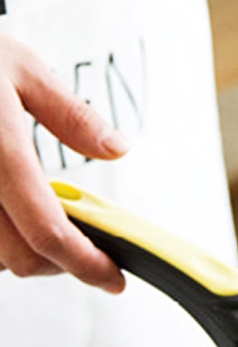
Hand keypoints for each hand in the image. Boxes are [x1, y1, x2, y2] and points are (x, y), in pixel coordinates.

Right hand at [0, 32, 127, 292]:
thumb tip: (116, 148)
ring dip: (25, 256)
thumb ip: (71, 115)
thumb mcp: (20, 67)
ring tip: (49, 230)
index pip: (49, 233)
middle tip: (87, 251)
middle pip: (21, 260)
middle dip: (62, 265)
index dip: (87, 266)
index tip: (114, 279)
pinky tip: (10, 216)